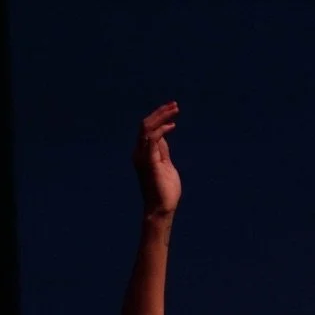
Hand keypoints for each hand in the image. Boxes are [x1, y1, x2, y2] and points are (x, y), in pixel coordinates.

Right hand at [133, 102, 180, 216]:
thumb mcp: (165, 165)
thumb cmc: (165, 190)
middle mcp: (139, 153)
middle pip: (145, 125)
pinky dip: (161, 130)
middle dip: (160, 112)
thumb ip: (162, 151)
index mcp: (143, 153)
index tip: (173, 111)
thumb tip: (162, 136)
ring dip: (161, 116)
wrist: (162, 209)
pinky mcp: (149, 163)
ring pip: (147, 129)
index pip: (147, 129)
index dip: (159, 117)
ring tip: (175, 109)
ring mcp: (142, 158)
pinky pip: (151, 141)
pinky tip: (171, 126)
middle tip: (175, 105)